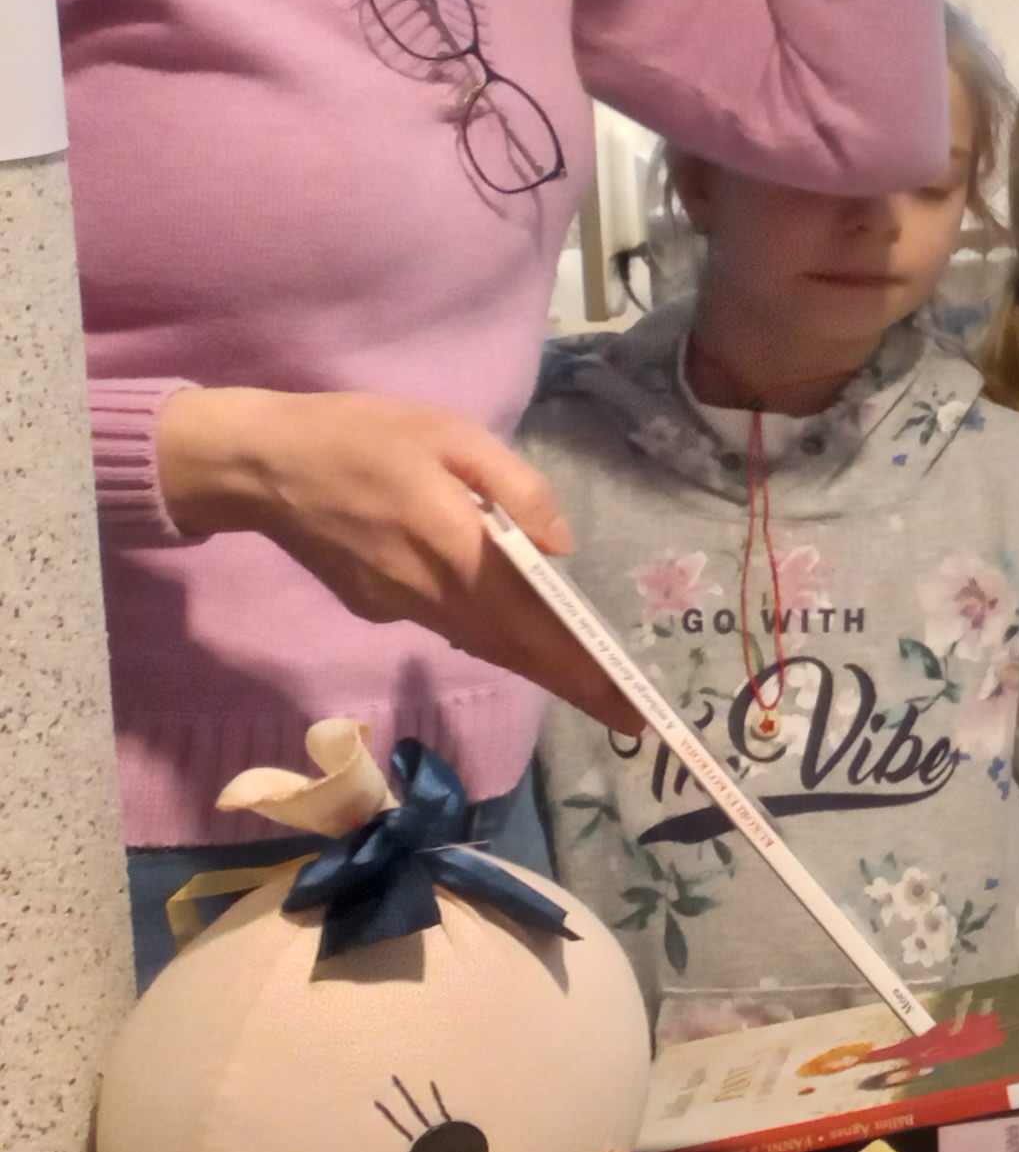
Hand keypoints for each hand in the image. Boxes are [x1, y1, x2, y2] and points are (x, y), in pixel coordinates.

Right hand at [154, 386, 630, 729]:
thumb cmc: (360, 435)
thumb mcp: (449, 435)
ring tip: (587, 681)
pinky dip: (484, 630)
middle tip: (628, 716)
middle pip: (511, 647)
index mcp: (454, 545)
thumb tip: (558, 546)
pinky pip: (443, 621)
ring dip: (532, 661)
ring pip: (479, 640)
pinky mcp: (372, 606)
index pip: (531, 620)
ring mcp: (396, 605)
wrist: (257, 463)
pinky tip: (512, 625)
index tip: (624, 705)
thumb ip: (514, 488)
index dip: (578, 665)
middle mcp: (428, 590)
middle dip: (571, 682)